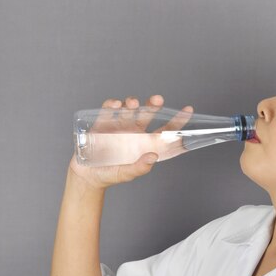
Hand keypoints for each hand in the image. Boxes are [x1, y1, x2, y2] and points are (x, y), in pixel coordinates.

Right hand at [68, 95, 192, 189]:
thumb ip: (140, 167)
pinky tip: (116, 105)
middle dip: (153, 105)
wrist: (87, 176)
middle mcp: (133, 132)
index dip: (177, 121)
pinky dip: (112, 105)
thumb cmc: (110, 175)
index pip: (164, 130)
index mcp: (144, 143)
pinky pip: (108, 110)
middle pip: (147, 114)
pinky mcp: (102, 123)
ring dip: (132, 103)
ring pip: (129, 109)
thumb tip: (153, 156)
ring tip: (133, 104)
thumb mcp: (127, 174)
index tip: (188, 110)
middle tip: (158, 100)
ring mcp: (118, 126)